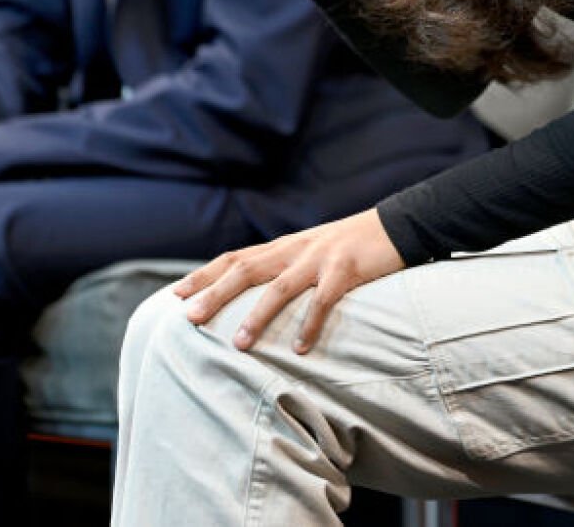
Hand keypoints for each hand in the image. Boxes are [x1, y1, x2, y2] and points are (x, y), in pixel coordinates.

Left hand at [174, 209, 403, 353]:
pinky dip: (310, 324)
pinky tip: (300, 348)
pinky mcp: (346, 268)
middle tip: (189, 318)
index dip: (204, 274)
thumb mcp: (313, 250)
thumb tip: (257, 294)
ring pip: (279, 287)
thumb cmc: (352, 245)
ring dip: (257, 316)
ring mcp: (320, 258)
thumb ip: (286, 266)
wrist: (398, 225)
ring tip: (238, 344)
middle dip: (215, 293)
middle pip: (245, 269)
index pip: (235, 258)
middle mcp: (295, 249)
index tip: (176, 294)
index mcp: (284, 246)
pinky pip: (324, 299)